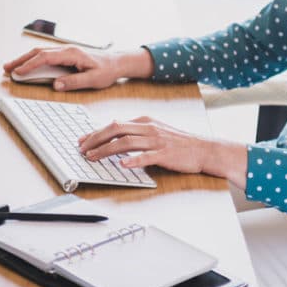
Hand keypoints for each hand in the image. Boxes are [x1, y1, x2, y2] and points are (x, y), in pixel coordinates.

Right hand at [3, 46, 153, 90]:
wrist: (117, 62)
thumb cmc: (107, 70)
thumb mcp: (93, 79)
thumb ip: (74, 82)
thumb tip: (56, 85)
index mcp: (72, 54)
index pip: (45, 58)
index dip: (29, 65)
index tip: (18, 72)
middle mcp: (66, 49)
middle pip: (38, 52)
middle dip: (20, 60)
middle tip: (6, 68)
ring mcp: (65, 51)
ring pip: (40, 52)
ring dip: (24, 59)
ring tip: (10, 67)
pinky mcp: (66, 55)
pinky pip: (46, 55)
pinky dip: (33, 59)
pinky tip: (26, 65)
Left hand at [78, 116, 213, 173]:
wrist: (204, 149)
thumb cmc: (179, 143)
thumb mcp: (156, 131)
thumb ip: (138, 132)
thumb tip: (117, 134)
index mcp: (145, 121)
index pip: (115, 124)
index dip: (96, 132)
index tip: (82, 140)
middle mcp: (149, 128)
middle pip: (116, 129)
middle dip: (96, 139)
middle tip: (82, 149)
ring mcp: (157, 141)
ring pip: (126, 142)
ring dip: (107, 150)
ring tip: (93, 157)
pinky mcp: (165, 154)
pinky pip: (146, 156)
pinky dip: (133, 160)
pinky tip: (122, 165)